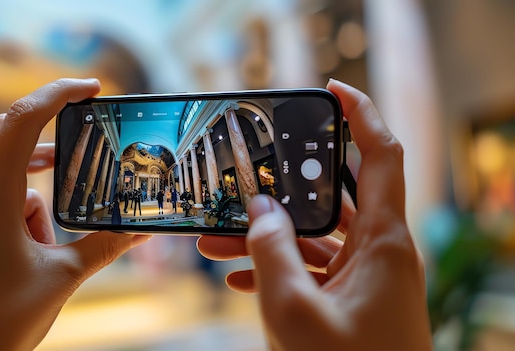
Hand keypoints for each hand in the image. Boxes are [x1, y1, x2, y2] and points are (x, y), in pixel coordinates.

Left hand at [0, 79, 150, 349]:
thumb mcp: (60, 278)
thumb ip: (103, 246)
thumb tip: (142, 232)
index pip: (25, 119)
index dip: (60, 93)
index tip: (91, 89)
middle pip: (6, 135)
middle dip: (46, 145)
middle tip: (75, 155)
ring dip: (27, 190)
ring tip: (44, 237)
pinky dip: (4, 202)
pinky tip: (19, 238)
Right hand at [197, 79, 432, 350]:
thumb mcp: (294, 310)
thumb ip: (271, 251)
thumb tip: (260, 210)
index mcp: (384, 243)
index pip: (382, 153)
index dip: (360, 113)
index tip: (330, 88)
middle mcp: (381, 254)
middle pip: (337, 195)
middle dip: (287, 185)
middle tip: (252, 171)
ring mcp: (366, 279)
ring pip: (315, 238)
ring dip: (270, 234)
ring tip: (217, 234)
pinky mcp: (352, 302)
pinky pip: (313, 270)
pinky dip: (278, 267)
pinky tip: (235, 274)